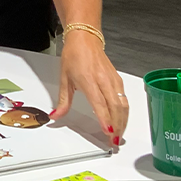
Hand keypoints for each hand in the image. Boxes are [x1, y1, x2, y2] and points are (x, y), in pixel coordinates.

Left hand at [50, 30, 128, 147]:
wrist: (85, 39)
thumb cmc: (74, 56)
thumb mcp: (64, 79)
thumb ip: (63, 101)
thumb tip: (56, 115)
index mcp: (89, 80)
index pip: (100, 104)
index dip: (105, 119)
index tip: (107, 132)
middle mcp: (104, 81)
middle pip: (116, 107)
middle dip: (117, 126)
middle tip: (114, 140)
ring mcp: (113, 80)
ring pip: (123, 104)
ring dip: (122, 121)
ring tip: (118, 134)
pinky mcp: (118, 80)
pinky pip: (124, 99)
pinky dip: (124, 112)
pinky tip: (121, 120)